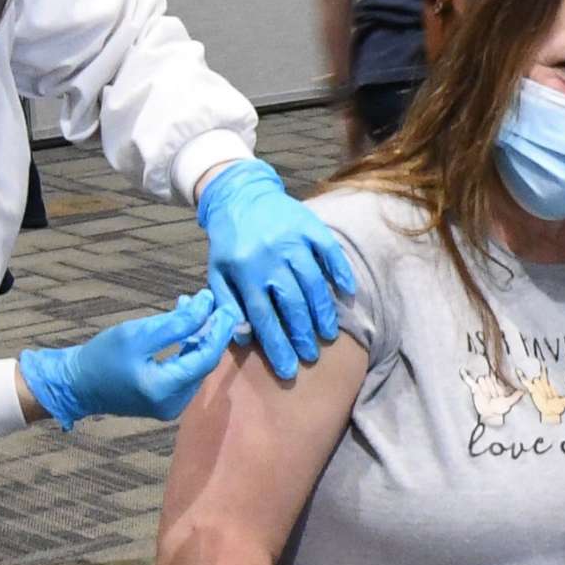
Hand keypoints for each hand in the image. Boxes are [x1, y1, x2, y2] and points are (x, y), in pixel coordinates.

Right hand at [17, 288, 237, 428]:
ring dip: (197, 336)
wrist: (76, 384)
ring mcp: (171, 406)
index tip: (227, 306)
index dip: (219, 331)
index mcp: (164, 390)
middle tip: (211, 302)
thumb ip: (175, 322)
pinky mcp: (167, 401)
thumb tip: (207, 304)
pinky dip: (186, 348)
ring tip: (191, 306)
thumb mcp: (137, 333)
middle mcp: (173, 404)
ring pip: (195, 366)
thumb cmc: (102, 356)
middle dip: (209, 331)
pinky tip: (182, 326)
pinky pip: (184, 371)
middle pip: (203, 363)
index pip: (205, 359)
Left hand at [197, 158, 357, 381]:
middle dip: (302, 335)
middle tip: (311, 355)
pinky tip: (347, 293)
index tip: (289, 370)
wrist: (239, 194)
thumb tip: (243, 337)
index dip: (277, 347)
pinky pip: (330, 253)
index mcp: (244, 271)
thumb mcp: (217, 272)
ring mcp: (293, 240)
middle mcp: (270, 257)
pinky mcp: (310, 226)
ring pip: (313, 284)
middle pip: (292, 305)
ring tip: (327, 333)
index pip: (263, 318)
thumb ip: (228, 304)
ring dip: (323, 313)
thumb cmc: (229, 241)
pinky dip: (341, 273)